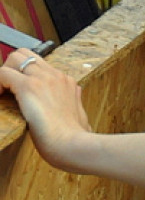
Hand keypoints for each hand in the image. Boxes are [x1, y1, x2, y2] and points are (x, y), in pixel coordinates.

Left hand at [0, 48, 91, 169]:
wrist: (74, 145)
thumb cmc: (76, 138)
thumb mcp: (81, 116)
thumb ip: (75, 102)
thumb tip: (76, 95)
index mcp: (67, 82)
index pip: (41, 65)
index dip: (25, 75)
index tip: (19, 90)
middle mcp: (55, 76)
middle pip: (26, 54)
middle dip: (12, 66)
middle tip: (7, 87)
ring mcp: (42, 79)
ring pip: (14, 58)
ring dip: (4, 72)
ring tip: (2, 92)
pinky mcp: (29, 87)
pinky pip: (3, 73)